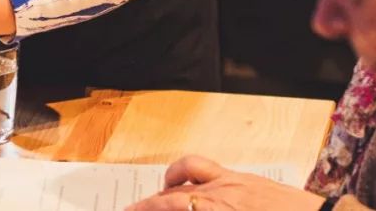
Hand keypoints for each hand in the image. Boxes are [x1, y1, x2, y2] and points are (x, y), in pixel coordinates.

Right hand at [124, 156, 324, 210]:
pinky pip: (204, 169)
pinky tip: (184, 185)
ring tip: (155, 199)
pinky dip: (186, 174)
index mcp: (219, 208)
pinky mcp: (242, 176)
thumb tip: (182, 204)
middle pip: (172, 194)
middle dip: (149, 203)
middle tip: (134, 209)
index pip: (172, 203)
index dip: (148, 208)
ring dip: (165, 187)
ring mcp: (230, 181)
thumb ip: (207, 209)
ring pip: (184, 177)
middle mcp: (221, 192)